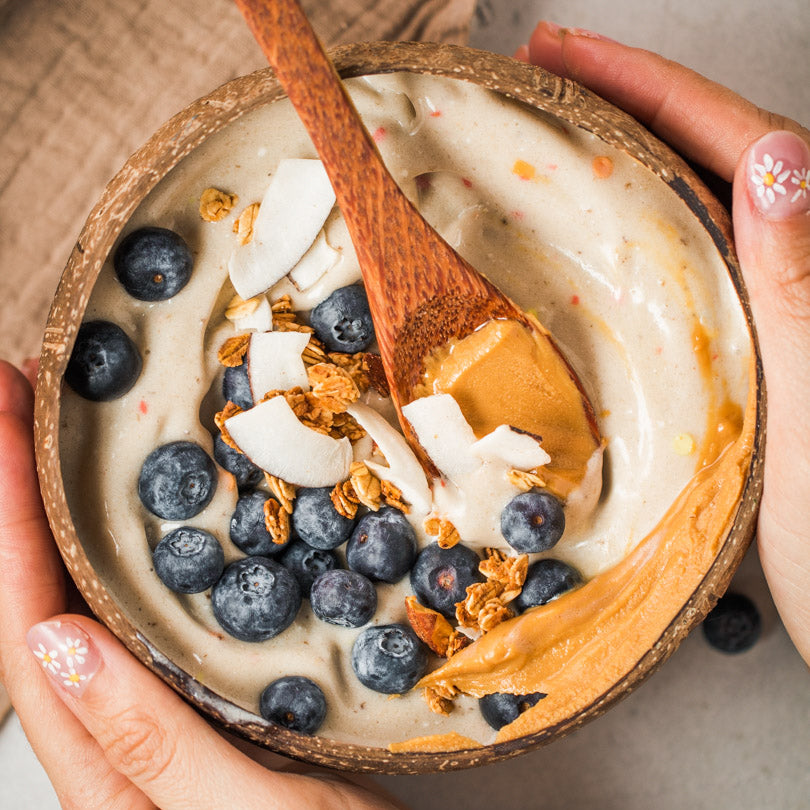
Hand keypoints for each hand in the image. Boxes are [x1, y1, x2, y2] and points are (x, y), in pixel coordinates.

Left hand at [0, 360, 400, 809]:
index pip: (27, 622)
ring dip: (58, 505)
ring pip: (80, 592)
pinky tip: (138, 505)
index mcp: (100, 766)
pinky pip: (135, 604)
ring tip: (54, 428)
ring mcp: (152, 705)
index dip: (6, 513)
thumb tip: (61, 642)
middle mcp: (111, 727)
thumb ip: (149, 742)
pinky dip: (121, 540)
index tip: (6, 416)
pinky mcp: (196, 691)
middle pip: (36, 593)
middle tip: (18, 392)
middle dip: (17, 487)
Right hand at [517, 22, 809, 663]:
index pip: (732, 143)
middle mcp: (788, 278)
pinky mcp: (730, 361)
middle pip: (700, 164)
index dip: (643, 87)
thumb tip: (777, 159)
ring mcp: (757, 318)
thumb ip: (802, 288)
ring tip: (545, 146)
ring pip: (682, 219)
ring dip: (615, 173)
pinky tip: (584, 246)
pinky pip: (671, 282)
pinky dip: (623, 250)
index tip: (558, 53)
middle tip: (533, 82)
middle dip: (617, 110)